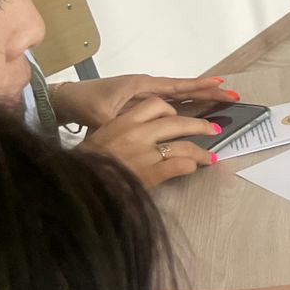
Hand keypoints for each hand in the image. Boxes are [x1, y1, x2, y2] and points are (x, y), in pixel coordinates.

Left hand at [52, 73, 236, 128]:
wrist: (68, 101)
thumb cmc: (84, 103)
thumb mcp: (102, 116)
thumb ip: (122, 123)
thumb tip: (139, 132)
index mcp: (142, 86)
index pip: (177, 86)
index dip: (200, 86)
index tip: (220, 85)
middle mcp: (147, 89)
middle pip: (185, 90)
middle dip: (208, 92)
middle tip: (232, 95)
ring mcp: (145, 97)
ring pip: (180, 98)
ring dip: (200, 99)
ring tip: (222, 101)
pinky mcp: (142, 106)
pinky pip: (170, 105)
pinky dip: (185, 107)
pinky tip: (196, 112)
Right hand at [82, 97, 219, 186]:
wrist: (76, 184)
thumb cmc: (88, 162)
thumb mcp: (101, 136)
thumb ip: (124, 129)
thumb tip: (147, 129)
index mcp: (123, 121)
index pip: (156, 104)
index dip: (172, 110)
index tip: (179, 116)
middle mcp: (136, 134)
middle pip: (178, 123)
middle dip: (199, 126)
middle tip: (212, 129)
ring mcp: (145, 154)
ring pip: (184, 146)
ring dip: (201, 152)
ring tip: (210, 157)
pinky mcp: (150, 174)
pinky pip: (180, 165)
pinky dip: (190, 166)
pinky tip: (194, 168)